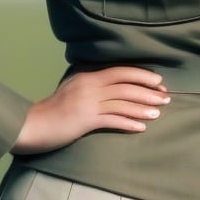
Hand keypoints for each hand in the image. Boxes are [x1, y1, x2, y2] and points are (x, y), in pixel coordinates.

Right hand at [12, 67, 170, 153]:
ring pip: (122, 102)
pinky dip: (128, 123)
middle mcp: (90, 87)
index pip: (121, 71)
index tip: (158, 82)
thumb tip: (114, 87)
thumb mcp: (73, 90)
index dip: (142, 76)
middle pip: (125, 86)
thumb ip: (92, 86)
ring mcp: (87, 103)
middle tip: (166, 97)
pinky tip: (141, 127)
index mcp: (88, 77)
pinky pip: (112, 120)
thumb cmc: (54, 109)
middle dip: (148, 91)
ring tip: (158, 112)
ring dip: (143, 108)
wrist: (33, 125)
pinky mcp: (85, 120)